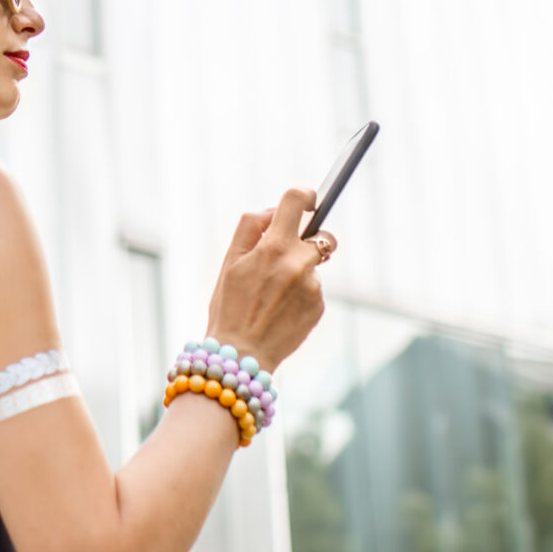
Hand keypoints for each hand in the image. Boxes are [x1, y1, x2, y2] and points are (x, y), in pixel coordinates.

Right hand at [203, 187, 327, 370]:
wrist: (242, 355)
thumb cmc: (230, 306)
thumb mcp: (230, 261)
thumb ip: (251, 227)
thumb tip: (274, 211)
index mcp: (273, 247)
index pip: (297, 201)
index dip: (305, 196)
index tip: (308, 201)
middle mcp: (298, 264)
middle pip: (322, 235)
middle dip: (309, 240)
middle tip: (287, 255)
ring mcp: (312, 286)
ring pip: (315, 265)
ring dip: (300, 271)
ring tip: (275, 294)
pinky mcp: (319, 306)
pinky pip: (315, 288)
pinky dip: (302, 293)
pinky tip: (282, 309)